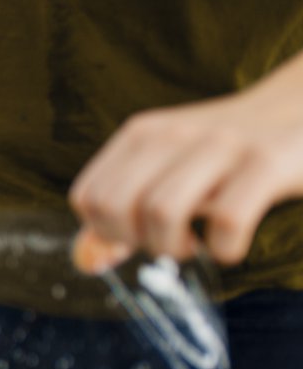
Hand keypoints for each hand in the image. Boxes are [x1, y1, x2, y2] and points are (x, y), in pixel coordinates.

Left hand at [69, 78, 302, 272]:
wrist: (302, 107)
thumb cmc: (228, 153)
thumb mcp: (168, 166)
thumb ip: (124, 208)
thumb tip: (87, 261)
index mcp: (141, 134)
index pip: (87, 198)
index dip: (104, 234)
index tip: (136, 241)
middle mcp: (173, 134)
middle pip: (114, 207)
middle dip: (133, 244)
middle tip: (165, 245)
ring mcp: (220, 145)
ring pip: (161, 212)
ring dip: (172, 248)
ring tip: (194, 247)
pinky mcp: (267, 161)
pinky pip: (227, 219)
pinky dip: (222, 249)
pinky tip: (229, 246)